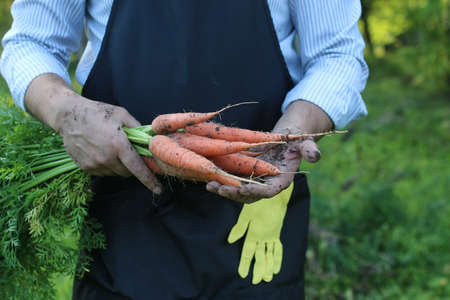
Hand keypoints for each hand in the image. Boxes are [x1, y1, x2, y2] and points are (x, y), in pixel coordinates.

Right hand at [24, 74, 161, 193]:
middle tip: (127, 152)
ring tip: (111, 148)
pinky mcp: (85, 168)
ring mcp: (95, 164)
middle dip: (132, 165)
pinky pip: (103, 172)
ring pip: (116, 173)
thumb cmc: (97, 112)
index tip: (158, 189)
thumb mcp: (121, 114)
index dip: (149, 180)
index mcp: (118, 145)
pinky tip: (101, 151)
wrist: (68, 115)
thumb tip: (150, 140)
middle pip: (128, 172)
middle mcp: (107, 158)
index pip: (138, 168)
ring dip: (119, 165)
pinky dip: (106, 165)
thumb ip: (137, 128)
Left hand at [207, 100, 331, 202]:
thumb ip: (309, 149)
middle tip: (220, 189)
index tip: (242, 188)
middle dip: (235, 193)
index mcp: (281, 180)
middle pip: (250, 195)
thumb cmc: (296, 138)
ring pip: (238, 190)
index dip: (255, 191)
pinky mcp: (246, 173)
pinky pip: (232, 180)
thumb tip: (315, 156)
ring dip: (224, 189)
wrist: (287, 135)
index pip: (268, 191)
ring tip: (210, 185)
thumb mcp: (305, 142)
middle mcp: (267, 183)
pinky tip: (208, 178)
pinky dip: (221, 180)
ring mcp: (255, 179)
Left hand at [228, 183, 293, 283]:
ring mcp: (272, 237)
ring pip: (270, 255)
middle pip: (260, 257)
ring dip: (268, 267)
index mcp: (254, 234)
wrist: (275, 197)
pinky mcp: (276, 234)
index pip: (248, 252)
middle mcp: (264, 238)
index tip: (242, 274)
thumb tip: (230, 240)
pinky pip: (277, 249)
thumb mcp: (246, 214)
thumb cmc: (258, 204)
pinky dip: (277, 259)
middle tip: (256, 282)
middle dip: (258, 270)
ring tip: (267, 279)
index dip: (244, 263)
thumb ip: (239, 228)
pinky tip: (276, 267)